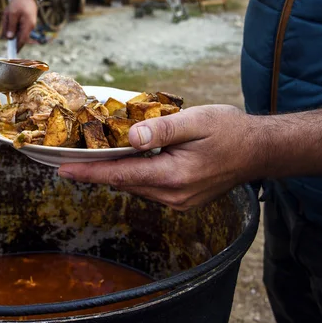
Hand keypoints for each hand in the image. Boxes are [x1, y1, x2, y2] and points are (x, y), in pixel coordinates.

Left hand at [3, 0, 37, 51]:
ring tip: (9, 14)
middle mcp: (30, 27)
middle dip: (10, 32)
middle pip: (18, 36)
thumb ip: (10, 26)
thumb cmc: (19, 2)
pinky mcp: (27, 22)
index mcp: (27, 25)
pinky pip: (18, 26)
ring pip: (17, 31)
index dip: (17, 48)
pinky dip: (13, 23)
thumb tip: (9, 38)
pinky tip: (11, 14)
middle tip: (7, 19)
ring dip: (11, 26)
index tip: (12, 53)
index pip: (22, 41)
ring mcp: (29, 24)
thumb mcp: (12, 13)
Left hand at [58, 105, 257, 210]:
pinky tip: (130, 159)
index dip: (89, 172)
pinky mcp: (183, 200)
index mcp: (174, 176)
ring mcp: (179, 201)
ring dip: (117, 171)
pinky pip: (149, 188)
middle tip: (72, 155)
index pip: (121, 175)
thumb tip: (131, 137)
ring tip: (96, 154)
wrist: (259, 151)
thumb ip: (162, 129)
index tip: (62, 169)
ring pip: (135, 186)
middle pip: (124, 182)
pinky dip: (135, 174)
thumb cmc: (230, 131)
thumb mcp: (197, 121)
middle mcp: (173, 195)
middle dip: (98, 170)